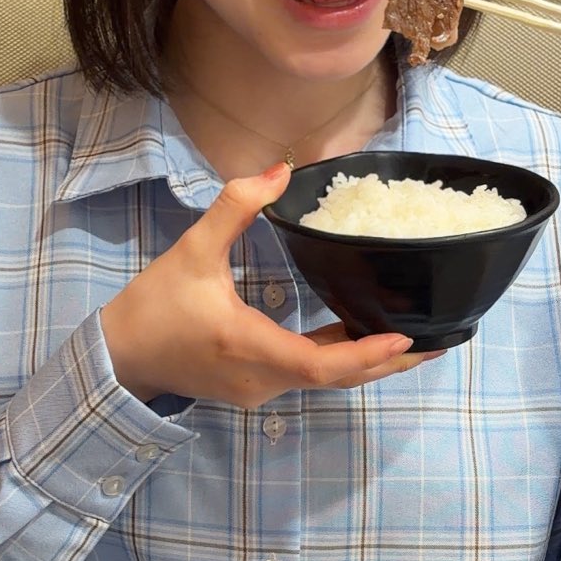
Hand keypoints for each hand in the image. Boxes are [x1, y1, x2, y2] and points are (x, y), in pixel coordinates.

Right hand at [101, 162, 438, 405]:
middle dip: (389, 361)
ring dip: (368, 362)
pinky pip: (309, 377)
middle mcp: (262, 379)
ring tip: (415, 339)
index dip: (367, 353)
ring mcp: (261, 390)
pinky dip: (341, 360)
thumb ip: (235, 207)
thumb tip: (277, 170)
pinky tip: (366, 337)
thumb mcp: (191, 249)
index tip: (407, 338)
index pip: (322, 363)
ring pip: (327, 381)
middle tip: (440, 341)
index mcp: (250, 346)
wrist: (120, 357)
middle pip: (339, 378)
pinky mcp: (257, 388)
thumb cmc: (154, 306)